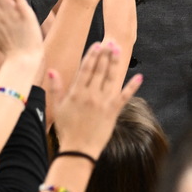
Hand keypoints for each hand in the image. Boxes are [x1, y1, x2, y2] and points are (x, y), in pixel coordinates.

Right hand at [49, 39, 142, 156]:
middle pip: (100, 70)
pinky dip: (132, 86)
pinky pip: (124, 96)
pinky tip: (139, 76)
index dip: (92, 55)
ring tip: (118, 50)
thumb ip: (56, 88)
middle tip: (110, 41)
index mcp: (77, 92)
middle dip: (105, 54)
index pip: (86, 69)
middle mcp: (91, 95)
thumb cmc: (66, 129)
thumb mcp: (57, 107)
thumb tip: (52, 71)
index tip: (97, 44)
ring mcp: (103, 103)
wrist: (79, 150)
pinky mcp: (113, 112)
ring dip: (115, 63)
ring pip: (111, 78)